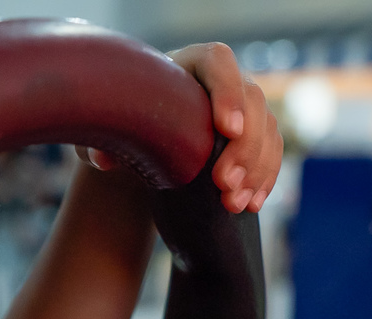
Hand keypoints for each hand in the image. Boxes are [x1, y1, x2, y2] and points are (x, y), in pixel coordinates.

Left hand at [77, 42, 282, 213]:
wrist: (140, 142)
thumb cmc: (121, 129)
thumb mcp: (104, 134)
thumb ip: (100, 143)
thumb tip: (104, 161)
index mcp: (187, 63)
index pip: (218, 62)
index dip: (228, 92)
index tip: (227, 128)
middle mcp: (222, 80)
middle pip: (251, 99)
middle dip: (244, 146)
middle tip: (224, 184)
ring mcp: (242, 106)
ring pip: (266, 129)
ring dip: (255, 169)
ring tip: (233, 204)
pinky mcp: (253, 134)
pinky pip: (271, 152)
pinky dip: (264, 179)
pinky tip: (252, 204)